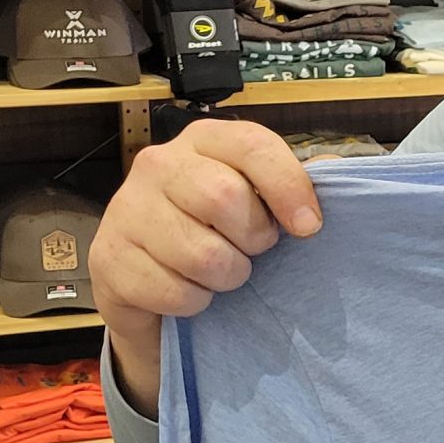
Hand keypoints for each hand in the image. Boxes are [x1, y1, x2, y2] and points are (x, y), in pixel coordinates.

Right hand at [88, 119, 321, 417]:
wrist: (150, 284)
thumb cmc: (220, 234)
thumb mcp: (260, 202)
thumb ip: (297, 184)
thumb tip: (337, 172)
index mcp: (204, 140)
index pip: (252, 145)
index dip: (288, 187)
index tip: (310, 227)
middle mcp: (158, 164)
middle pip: (224, 198)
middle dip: (253, 238)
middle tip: (253, 250)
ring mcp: (125, 209)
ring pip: (201, 254)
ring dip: (227, 276)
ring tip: (221, 271)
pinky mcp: (107, 258)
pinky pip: (174, 292)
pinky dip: (195, 303)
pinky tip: (188, 290)